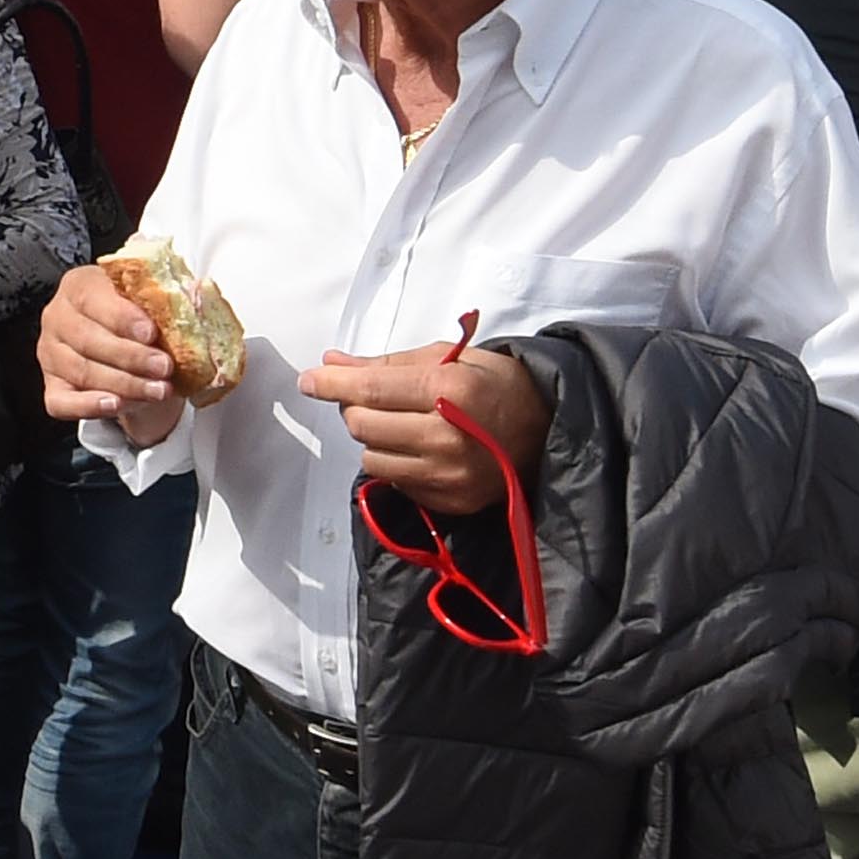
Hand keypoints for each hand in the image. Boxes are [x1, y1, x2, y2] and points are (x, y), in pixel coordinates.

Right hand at [38, 263, 178, 444]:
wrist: (126, 341)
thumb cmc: (137, 315)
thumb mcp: (145, 299)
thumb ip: (155, 301)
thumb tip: (182, 311)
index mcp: (78, 286)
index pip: (93, 300)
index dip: (123, 318)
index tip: (151, 333)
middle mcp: (56, 317)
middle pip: (88, 340)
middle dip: (130, 357)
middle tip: (164, 367)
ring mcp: (50, 354)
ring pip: (82, 373)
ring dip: (124, 385)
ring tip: (158, 390)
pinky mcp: (52, 386)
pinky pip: (62, 402)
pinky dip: (89, 406)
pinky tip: (115, 405)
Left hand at [305, 339, 548, 514]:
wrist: (549, 430)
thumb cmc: (499, 385)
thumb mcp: (450, 357)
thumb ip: (388, 362)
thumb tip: (333, 363)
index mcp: (448, 390)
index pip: (369, 390)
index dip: (331, 384)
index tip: (309, 380)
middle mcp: (445, 436)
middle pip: (362, 425)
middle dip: (354, 407)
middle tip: (369, 396)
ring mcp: (447, 474)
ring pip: (371, 458)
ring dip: (373, 437)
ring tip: (400, 422)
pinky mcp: (448, 500)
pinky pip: (395, 481)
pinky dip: (395, 461)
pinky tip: (418, 446)